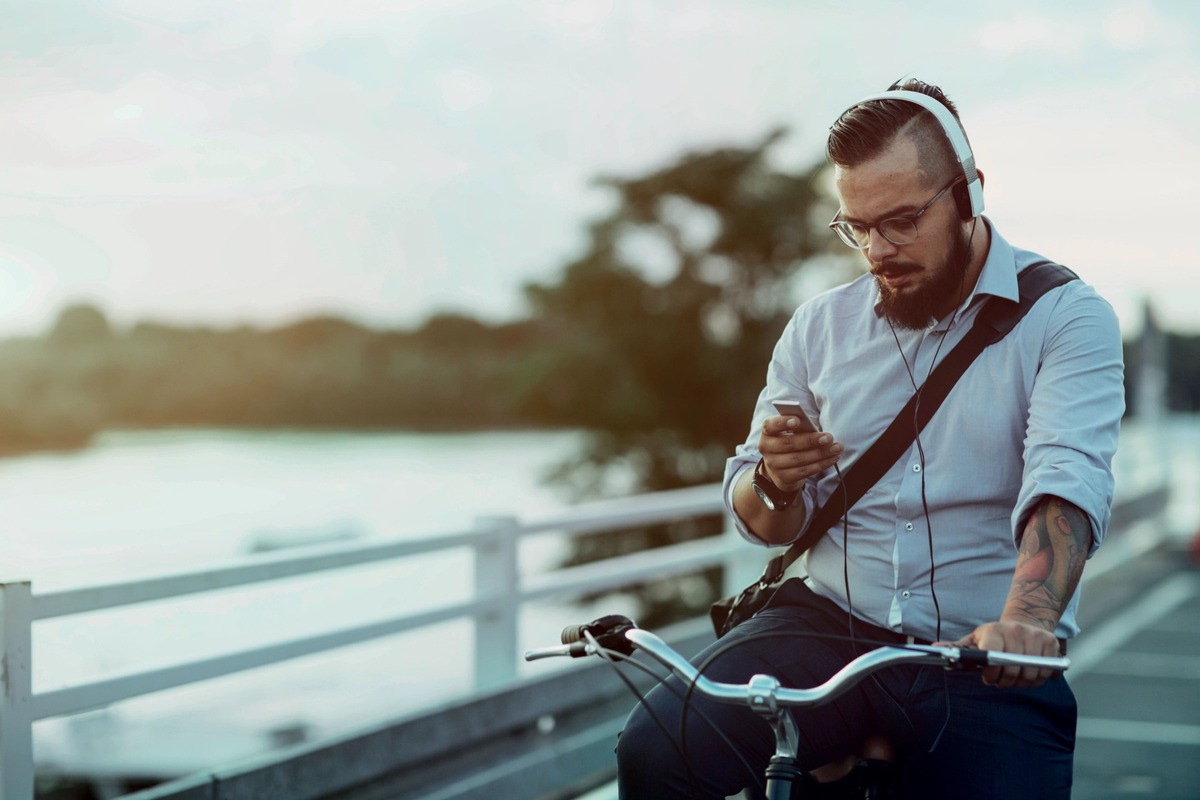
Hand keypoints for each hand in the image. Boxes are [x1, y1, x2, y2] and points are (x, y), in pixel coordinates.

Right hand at [757, 414, 842, 493]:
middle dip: (810, 440)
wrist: (780, 468)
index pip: (770, 425)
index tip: (798, 420)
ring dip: (820, 453)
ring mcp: (773, 464)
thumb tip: (813, 425)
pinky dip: (821, 464)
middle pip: (788, 443)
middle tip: (828, 437)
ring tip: (836, 447)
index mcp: (767, 432)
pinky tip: (833, 458)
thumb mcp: (792, 431)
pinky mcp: (784, 477)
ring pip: (799, 459)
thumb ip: (801, 425)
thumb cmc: (790, 441)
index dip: (783, 422)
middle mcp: (767, 448)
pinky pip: (805, 471)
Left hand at [938, 620, 1060, 688]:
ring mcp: (1037, 637)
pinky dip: (1036, 680)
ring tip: (1012, 677)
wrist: (1024, 623)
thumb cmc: (995, 637)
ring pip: (1030, 675)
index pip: (993, 655)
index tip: (987, 677)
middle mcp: (1017, 631)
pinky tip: (1027, 674)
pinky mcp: (1052, 644)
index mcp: (995, 630)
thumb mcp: (975, 639)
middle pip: (1012, 670)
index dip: (990, 672)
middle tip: (999, 681)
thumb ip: (958, 648)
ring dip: (1020, 683)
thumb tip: (935, 649)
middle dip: (1004, 681)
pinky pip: (1045, 673)